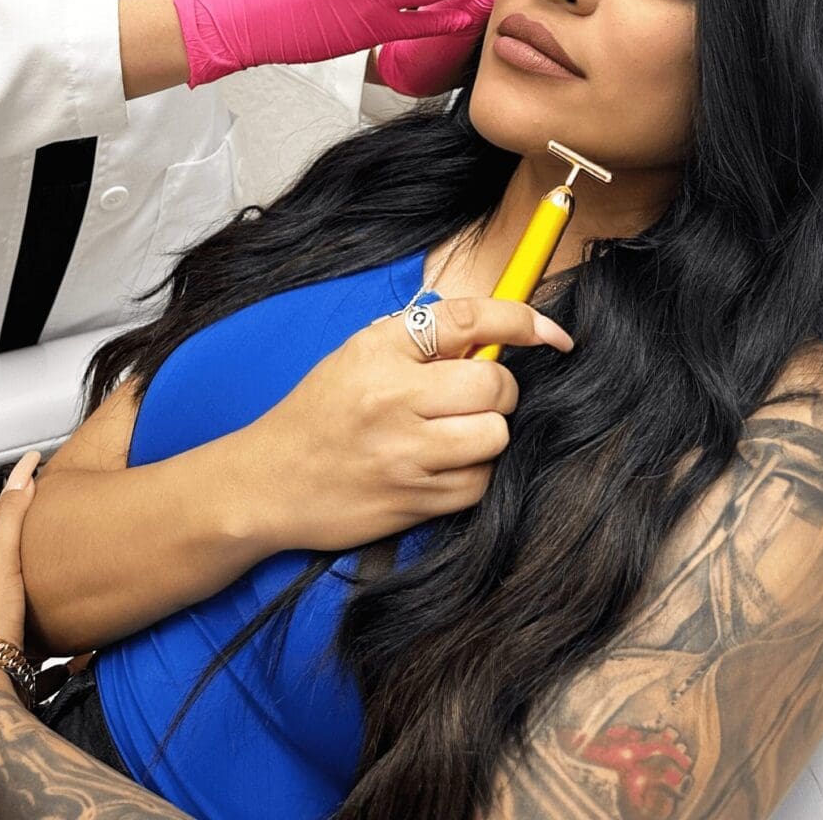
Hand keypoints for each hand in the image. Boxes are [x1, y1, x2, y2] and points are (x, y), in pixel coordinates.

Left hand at [0, 450, 40, 787]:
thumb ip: (10, 515)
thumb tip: (22, 472)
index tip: (19, 524)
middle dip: (14, 581)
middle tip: (44, 571)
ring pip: (3, 629)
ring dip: (27, 622)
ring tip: (57, 615)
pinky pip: (22, 668)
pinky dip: (41, 663)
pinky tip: (63, 662)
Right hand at [243, 297, 572, 551]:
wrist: (269, 481)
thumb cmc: (319, 412)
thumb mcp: (358, 355)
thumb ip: (420, 341)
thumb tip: (492, 336)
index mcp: (380, 349)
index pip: (469, 321)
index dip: (523, 320)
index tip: (552, 334)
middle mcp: (394, 397)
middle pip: (494, 387)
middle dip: (500, 391)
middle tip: (478, 397)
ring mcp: (405, 454)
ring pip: (493, 438)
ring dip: (487, 435)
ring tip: (455, 434)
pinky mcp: (413, 502)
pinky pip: (478, 485)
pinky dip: (473, 476)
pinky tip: (444, 468)